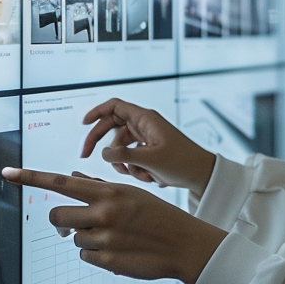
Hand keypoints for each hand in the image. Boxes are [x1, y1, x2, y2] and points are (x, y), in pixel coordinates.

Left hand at [0, 167, 226, 283]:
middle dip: (62, 221)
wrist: (183, 244)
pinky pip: (84, 256)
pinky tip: (118, 249)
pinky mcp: (105, 260)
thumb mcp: (131, 193)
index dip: (31, 178)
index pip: (60, 182)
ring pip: (72, 238)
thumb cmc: (158, 215)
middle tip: (79, 221)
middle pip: (56, 216)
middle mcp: (102, 213)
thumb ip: (99, 187)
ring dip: (86, 237)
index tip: (8, 173)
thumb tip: (71, 178)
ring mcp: (103, 238)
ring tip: (114, 236)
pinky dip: (96, 254)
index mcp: (108, 192)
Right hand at [81, 98, 215, 194]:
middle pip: (112, 127)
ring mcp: (146, 138)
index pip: (115, 106)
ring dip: (123, 163)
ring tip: (138, 174)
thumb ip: (124, 155)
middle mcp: (144, 125)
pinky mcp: (149, 151)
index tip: (83, 124)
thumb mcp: (150, 159)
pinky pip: (131, 157)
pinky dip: (134, 168)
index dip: (97, 112)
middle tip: (85, 156)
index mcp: (146, 119)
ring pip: (120, 147)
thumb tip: (103, 153)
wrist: (201, 174)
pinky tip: (148, 177)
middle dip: (100, 142)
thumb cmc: (182, 162)